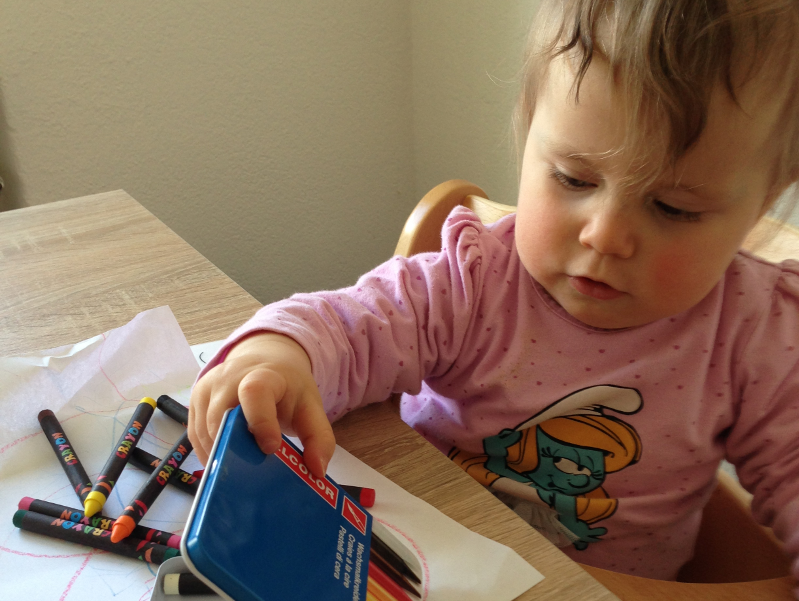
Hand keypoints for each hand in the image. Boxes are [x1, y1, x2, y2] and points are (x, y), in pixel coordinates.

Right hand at [188, 332, 335, 477]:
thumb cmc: (287, 388)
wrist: (264, 361)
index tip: (271, 447)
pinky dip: (210, 453)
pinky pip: (195, 436)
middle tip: (254, 471)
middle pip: (222, 419)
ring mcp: (207, 388)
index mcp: (263, 375)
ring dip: (221, 455)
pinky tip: (226, 460)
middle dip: (236, 449)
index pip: (254, 393)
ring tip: (241, 469)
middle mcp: (228, 378)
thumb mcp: (311, 407)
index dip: (260, 422)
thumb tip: (317, 470)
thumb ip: (319, 438)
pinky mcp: (194, 402)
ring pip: (205, 432)